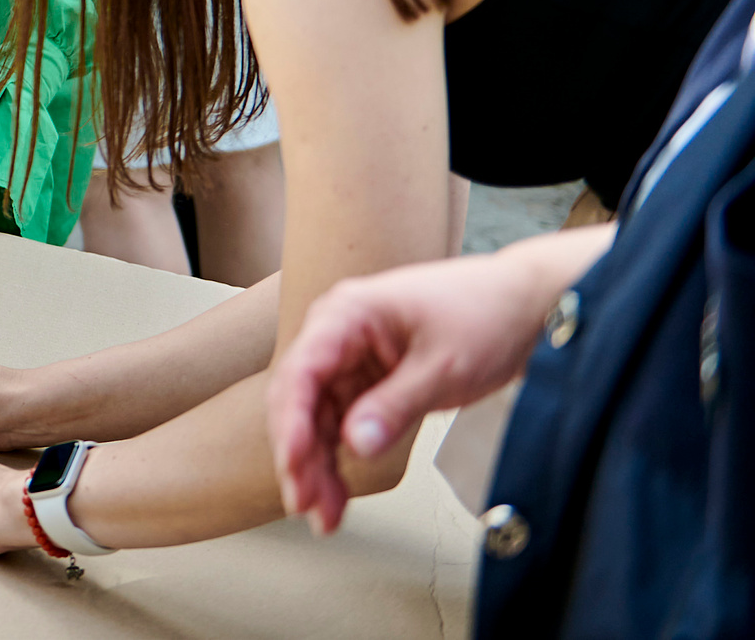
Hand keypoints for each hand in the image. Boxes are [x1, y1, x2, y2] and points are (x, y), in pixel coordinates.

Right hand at [268, 241, 581, 533]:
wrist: (527, 305)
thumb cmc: (488, 314)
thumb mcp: (444, 367)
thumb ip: (396, 406)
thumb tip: (356, 445)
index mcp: (348, 313)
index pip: (301, 369)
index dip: (292, 420)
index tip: (295, 462)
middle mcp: (339, 333)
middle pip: (299, 399)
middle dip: (299, 453)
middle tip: (307, 502)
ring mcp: (351, 358)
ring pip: (316, 418)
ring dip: (316, 464)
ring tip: (323, 513)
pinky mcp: (367, 380)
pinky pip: (341, 423)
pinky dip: (338, 458)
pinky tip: (337, 492)